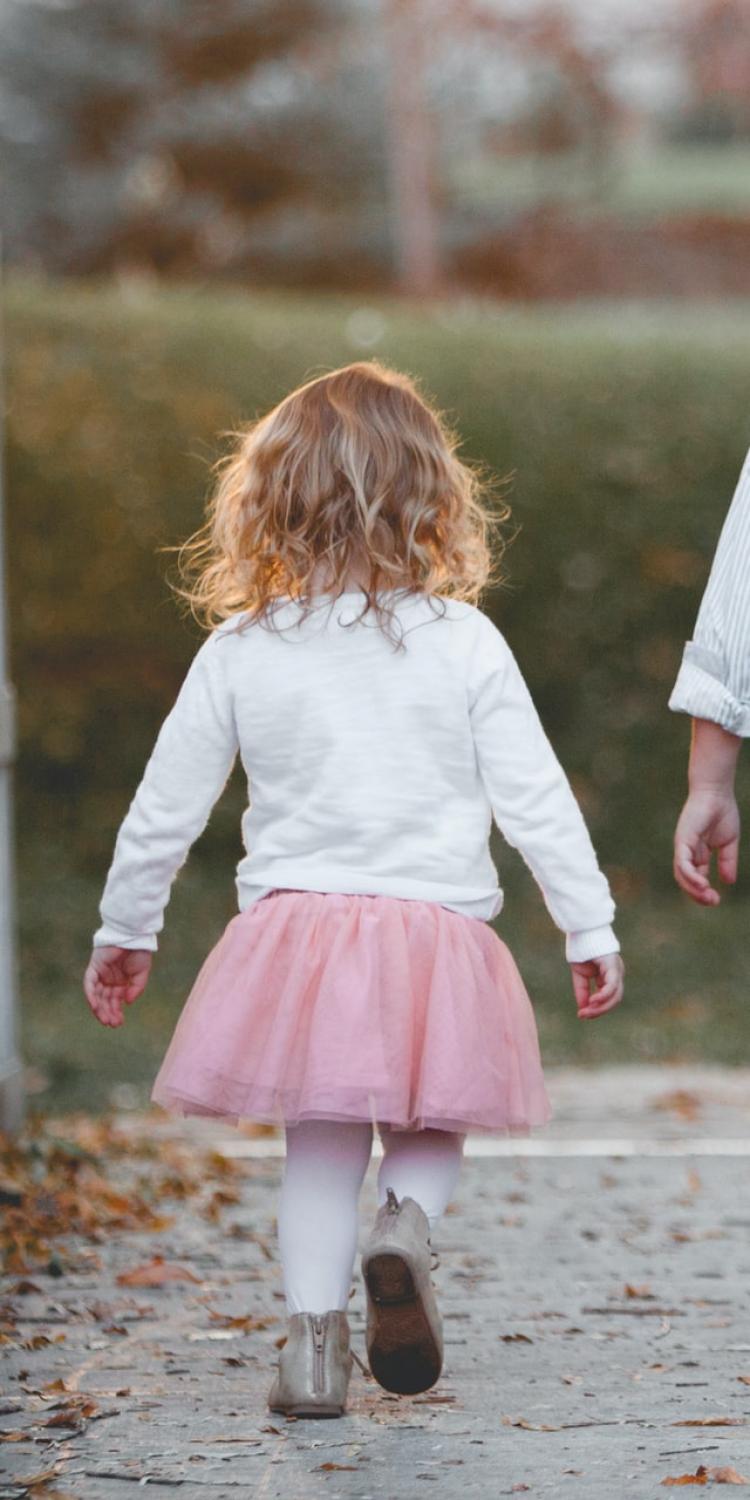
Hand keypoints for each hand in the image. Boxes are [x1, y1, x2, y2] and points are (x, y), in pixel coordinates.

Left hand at [83, 946, 151, 1026]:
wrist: (133, 935)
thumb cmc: (139, 951)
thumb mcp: (141, 974)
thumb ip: (136, 988)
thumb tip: (127, 1002)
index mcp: (120, 981)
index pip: (115, 1000)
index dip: (116, 1011)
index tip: (119, 1022)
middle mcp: (109, 979)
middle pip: (105, 1000)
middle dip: (108, 1013)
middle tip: (113, 1024)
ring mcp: (100, 974)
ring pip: (97, 995)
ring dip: (100, 1008)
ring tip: (106, 1020)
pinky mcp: (94, 967)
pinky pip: (90, 984)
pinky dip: (91, 995)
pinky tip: (96, 1006)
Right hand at [570, 952, 623, 1018]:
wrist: (581, 929)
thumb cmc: (581, 947)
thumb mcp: (580, 974)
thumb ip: (582, 990)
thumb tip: (583, 1008)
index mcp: (609, 976)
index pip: (608, 998)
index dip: (596, 1009)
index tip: (581, 1015)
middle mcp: (616, 974)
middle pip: (614, 1000)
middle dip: (599, 1011)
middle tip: (583, 1015)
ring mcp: (617, 970)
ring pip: (615, 996)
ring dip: (601, 1007)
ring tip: (586, 1011)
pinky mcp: (613, 965)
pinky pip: (612, 985)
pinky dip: (603, 995)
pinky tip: (593, 1001)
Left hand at [673, 788, 739, 905]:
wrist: (717, 793)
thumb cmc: (722, 813)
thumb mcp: (729, 843)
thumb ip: (727, 862)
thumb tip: (728, 882)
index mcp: (697, 854)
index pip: (695, 879)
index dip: (703, 892)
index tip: (716, 900)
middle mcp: (687, 852)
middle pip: (686, 880)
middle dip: (698, 895)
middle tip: (713, 902)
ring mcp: (683, 847)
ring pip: (681, 875)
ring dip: (693, 889)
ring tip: (708, 896)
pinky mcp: (683, 841)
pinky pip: (682, 862)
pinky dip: (690, 875)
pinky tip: (702, 884)